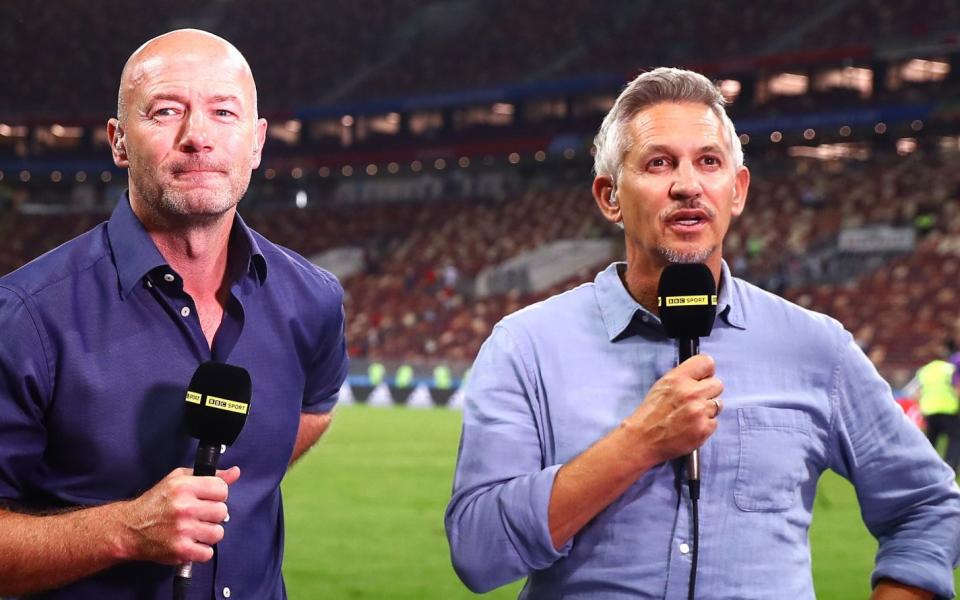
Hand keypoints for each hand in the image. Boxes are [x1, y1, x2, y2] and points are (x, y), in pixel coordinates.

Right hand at [118, 466, 240, 564]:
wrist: (130, 528)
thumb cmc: (155, 503)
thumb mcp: (179, 479)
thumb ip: (210, 476)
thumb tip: (234, 473)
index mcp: (185, 487)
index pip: (222, 489)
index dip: (217, 495)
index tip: (208, 499)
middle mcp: (184, 507)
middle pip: (222, 512)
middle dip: (212, 515)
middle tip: (199, 516)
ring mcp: (183, 530)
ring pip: (218, 533)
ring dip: (208, 533)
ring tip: (195, 530)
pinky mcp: (180, 550)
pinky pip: (207, 553)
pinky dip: (201, 551)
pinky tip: (191, 543)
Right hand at [624, 354, 722, 464]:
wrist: (643, 439)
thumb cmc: (651, 414)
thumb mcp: (662, 386)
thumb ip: (683, 378)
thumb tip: (702, 376)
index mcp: (678, 379)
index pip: (706, 362)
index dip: (707, 372)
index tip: (704, 378)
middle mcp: (690, 393)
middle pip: (718, 384)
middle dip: (708, 392)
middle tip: (695, 401)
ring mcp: (699, 411)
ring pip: (718, 404)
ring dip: (707, 410)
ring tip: (690, 415)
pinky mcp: (704, 428)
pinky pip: (715, 422)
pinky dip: (705, 425)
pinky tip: (691, 427)